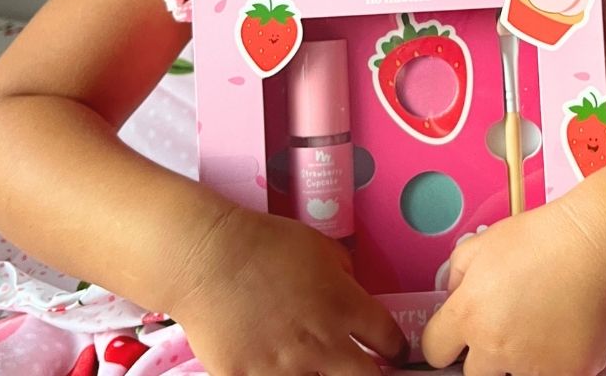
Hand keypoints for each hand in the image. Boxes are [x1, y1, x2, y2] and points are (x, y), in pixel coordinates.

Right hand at [168, 205, 408, 374]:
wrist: (210, 257)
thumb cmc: (265, 242)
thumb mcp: (318, 245)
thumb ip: (343, 273)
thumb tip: (348, 288)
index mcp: (344, 306)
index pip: (388, 340)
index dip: (396, 349)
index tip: (394, 354)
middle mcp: (323, 344)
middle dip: (369, 375)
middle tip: (363, 370)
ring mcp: (285, 369)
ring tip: (312, 366)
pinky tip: (273, 367)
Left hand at [421, 196, 605, 375]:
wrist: (594, 247)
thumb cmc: (539, 238)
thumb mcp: (484, 242)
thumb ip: (457, 274)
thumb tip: (452, 296)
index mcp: (469, 315)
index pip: (435, 349)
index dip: (446, 339)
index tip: (457, 334)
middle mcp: (495, 348)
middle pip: (475, 373)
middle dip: (486, 353)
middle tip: (509, 324)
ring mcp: (533, 367)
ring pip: (516, 375)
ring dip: (523, 358)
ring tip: (542, 322)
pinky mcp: (570, 374)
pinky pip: (555, 375)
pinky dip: (559, 360)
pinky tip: (568, 330)